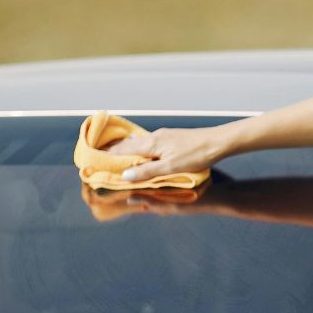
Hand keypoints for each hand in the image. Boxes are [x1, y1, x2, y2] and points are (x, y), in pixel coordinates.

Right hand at [104, 126, 228, 181]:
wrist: (219, 141)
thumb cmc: (197, 155)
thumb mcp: (171, 167)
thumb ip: (148, 172)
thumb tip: (125, 176)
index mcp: (151, 144)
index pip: (122, 150)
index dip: (108, 157)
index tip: (93, 161)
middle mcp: (154, 137)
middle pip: (128, 145)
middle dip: (114, 152)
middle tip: (100, 159)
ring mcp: (164, 136)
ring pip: (139, 143)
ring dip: (127, 150)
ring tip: (116, 157)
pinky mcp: (172, 138)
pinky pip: (149, 143)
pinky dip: (140, 149)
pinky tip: (142, 152)